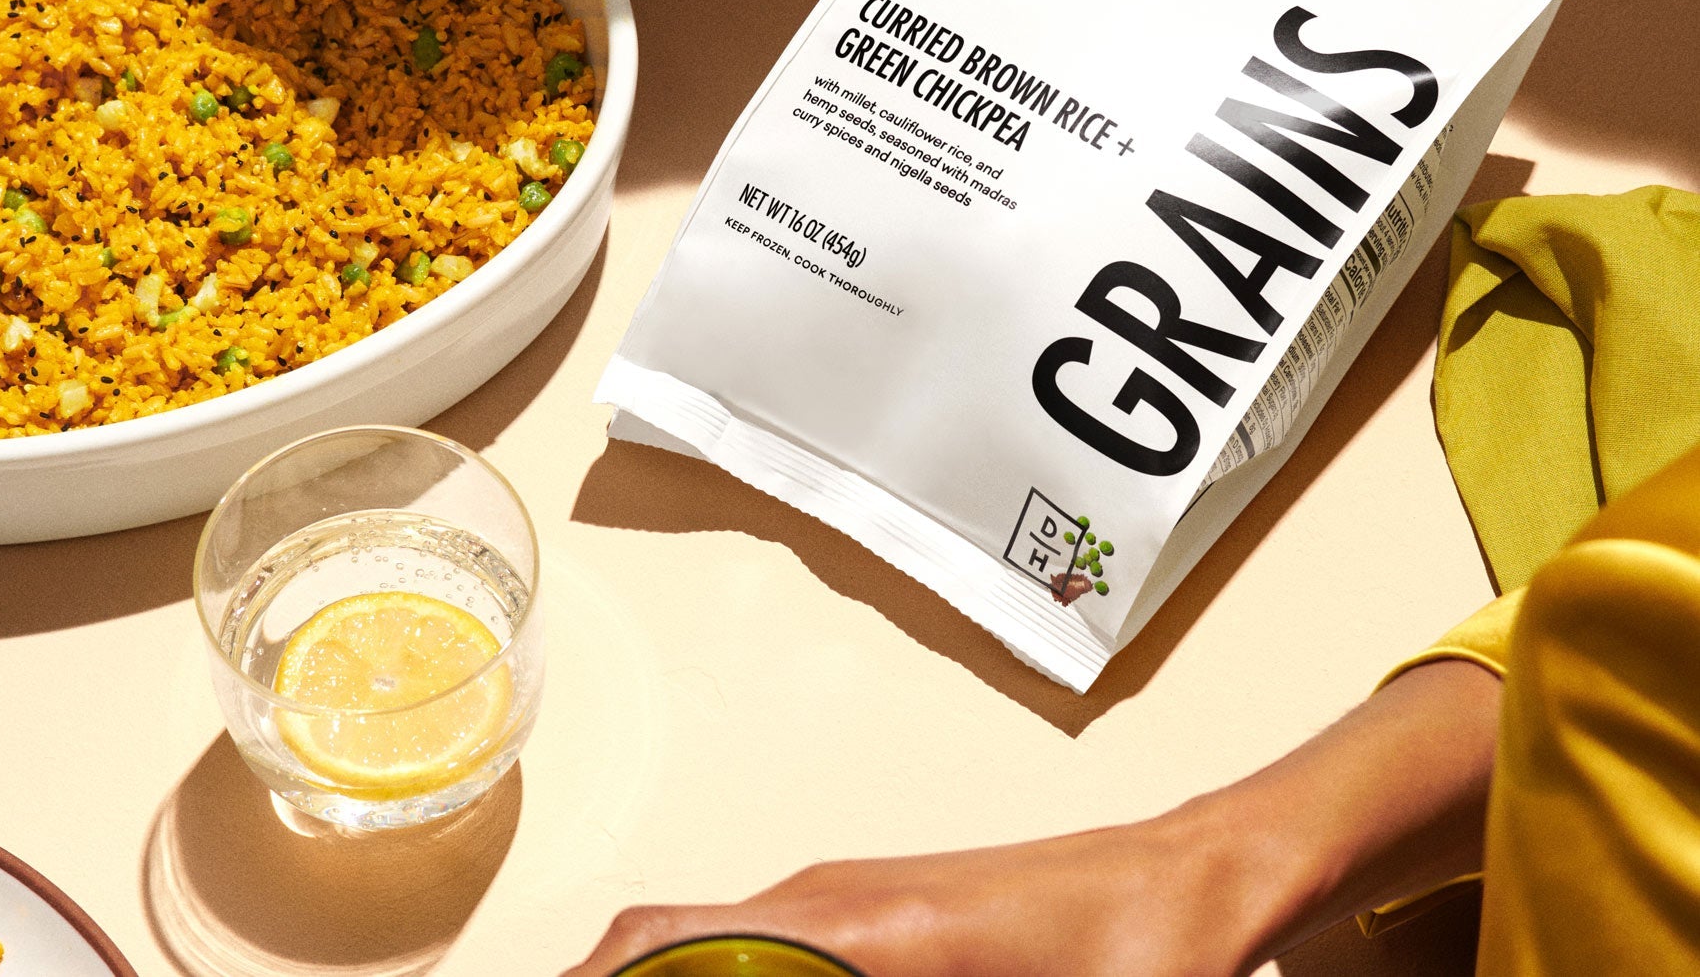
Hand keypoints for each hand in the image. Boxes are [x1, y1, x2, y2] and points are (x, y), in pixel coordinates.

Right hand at [558, 658, 1502, 976]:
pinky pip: (755, 948)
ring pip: (696, 941)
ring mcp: (850, 900)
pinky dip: (707, 976)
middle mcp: (833, 896)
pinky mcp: (876, 919)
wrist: (1190, 878)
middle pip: (656, 941)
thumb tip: (806, 970)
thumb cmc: (1135, 941)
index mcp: (857, 923)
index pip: (668, 947)